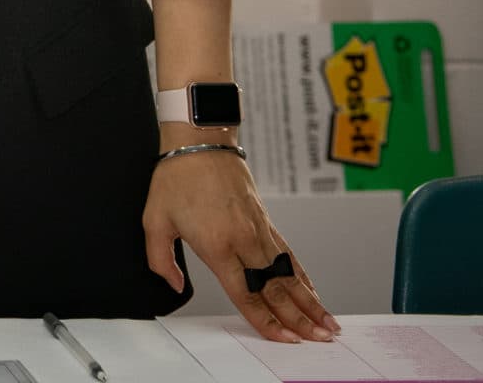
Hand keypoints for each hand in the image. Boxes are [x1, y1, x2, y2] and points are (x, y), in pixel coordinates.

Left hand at [144, 141, 337, 343]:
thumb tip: (174, 285)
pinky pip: (288, 253)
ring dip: (310, 301)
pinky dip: (303, 275)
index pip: (246, 294)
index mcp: (217, 245)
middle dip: (300, 318)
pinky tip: (313, 290)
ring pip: (289, 274)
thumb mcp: (154, 220)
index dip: (267, 320)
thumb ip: (160, 259)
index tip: (285, 339)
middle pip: (276, 289)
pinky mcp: (265, 220)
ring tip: (328, 323)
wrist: (199, 141)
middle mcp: (244, 240)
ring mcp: (259, 229)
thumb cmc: (176, 177)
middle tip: (320, 340)